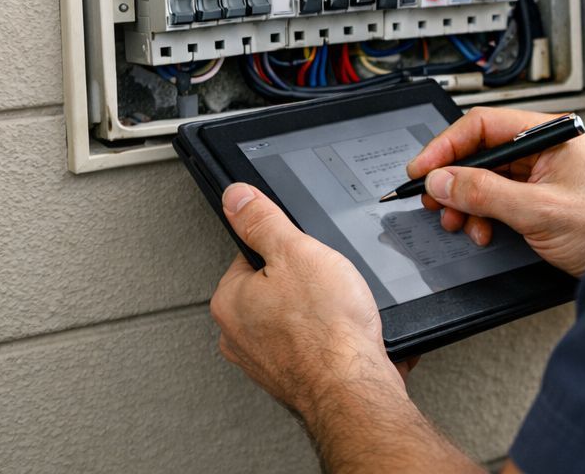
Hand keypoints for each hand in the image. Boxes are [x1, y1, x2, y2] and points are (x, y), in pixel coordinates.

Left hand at [210, 184, 400, 416]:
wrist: (354, 387)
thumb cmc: (327, 329)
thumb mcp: (297, 251)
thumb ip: (263, 220)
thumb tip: (236, 196)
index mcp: (230, 300)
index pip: (252, 255)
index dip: (288, 249)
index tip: (307, 256)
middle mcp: (237, 335)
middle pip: (275, 287)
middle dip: (306, 283)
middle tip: (328, 286)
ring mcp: (264, 361)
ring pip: (296, 318)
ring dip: (321, 314)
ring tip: (340, 314)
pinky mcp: (292, 378)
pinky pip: (313, 345)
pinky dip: (331, 339)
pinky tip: (346, 336)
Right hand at [407, 108, 584, 277]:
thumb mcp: (539, 210)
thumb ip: (486, 194)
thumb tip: (443, 181)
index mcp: (548, 133)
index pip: (483, 126)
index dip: (446, 146)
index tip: (422, 168)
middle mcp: (541, 147)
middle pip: (479, 152)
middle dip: (453, 180)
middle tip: (432, 200)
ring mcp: (538, 173)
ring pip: (483, 179)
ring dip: (465, 203)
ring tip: (460, 223)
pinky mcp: (536, 197)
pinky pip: (494, 198)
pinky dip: (480, 215)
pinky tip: (481, 230)